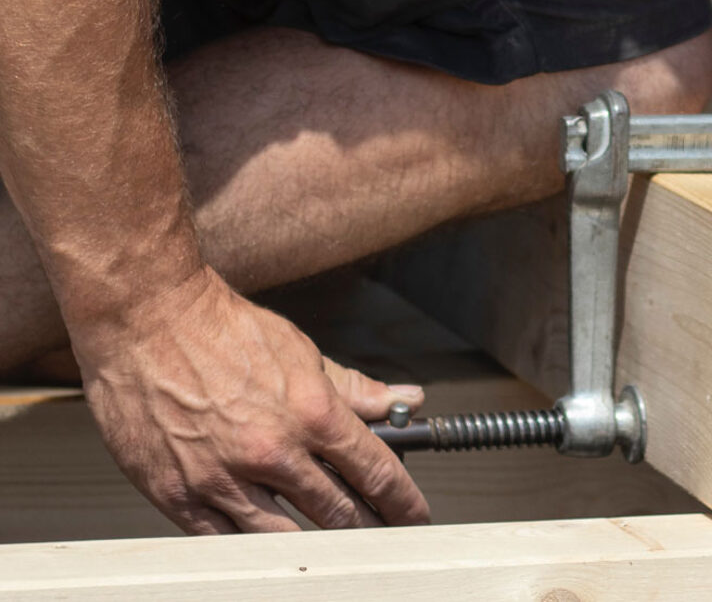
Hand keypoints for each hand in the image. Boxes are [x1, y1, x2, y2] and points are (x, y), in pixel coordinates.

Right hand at [74, 269, 430, 533]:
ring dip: (317, 546)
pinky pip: (225, 541)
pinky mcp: (178, 493)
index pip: (377, 473)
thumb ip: (354, 390)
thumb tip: (405, 402)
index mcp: (311, 414)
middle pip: (339, 514)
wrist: (144, 318)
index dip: (404, 502)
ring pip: (286, 539)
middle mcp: (271, 451)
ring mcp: (222, 478)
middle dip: (367, 529)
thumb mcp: (302, 353)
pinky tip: (268, 542)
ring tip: (332, 546)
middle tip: (378, 534)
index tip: (414, 515)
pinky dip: (252, 546)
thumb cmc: (221, 330)